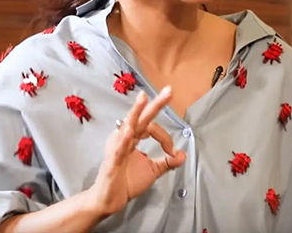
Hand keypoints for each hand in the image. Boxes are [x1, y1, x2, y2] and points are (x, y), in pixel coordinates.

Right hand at [88, 86, 186, 215]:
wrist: (109, 200)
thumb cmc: (126, 182)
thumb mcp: (152, 170)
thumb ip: (167, 161)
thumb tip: (183, 154)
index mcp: (132, 137)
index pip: (151, 127)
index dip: (165, 137)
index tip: (172, 151)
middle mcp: (123, 137)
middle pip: (141, 117)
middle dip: (156, 104)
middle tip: (169, 91)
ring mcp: (117, 147)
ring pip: (128, 126)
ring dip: (136, 112)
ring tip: (143, 98)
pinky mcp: (112, 161)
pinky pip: (119, 148)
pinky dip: (124, 138)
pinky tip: (130, 130)